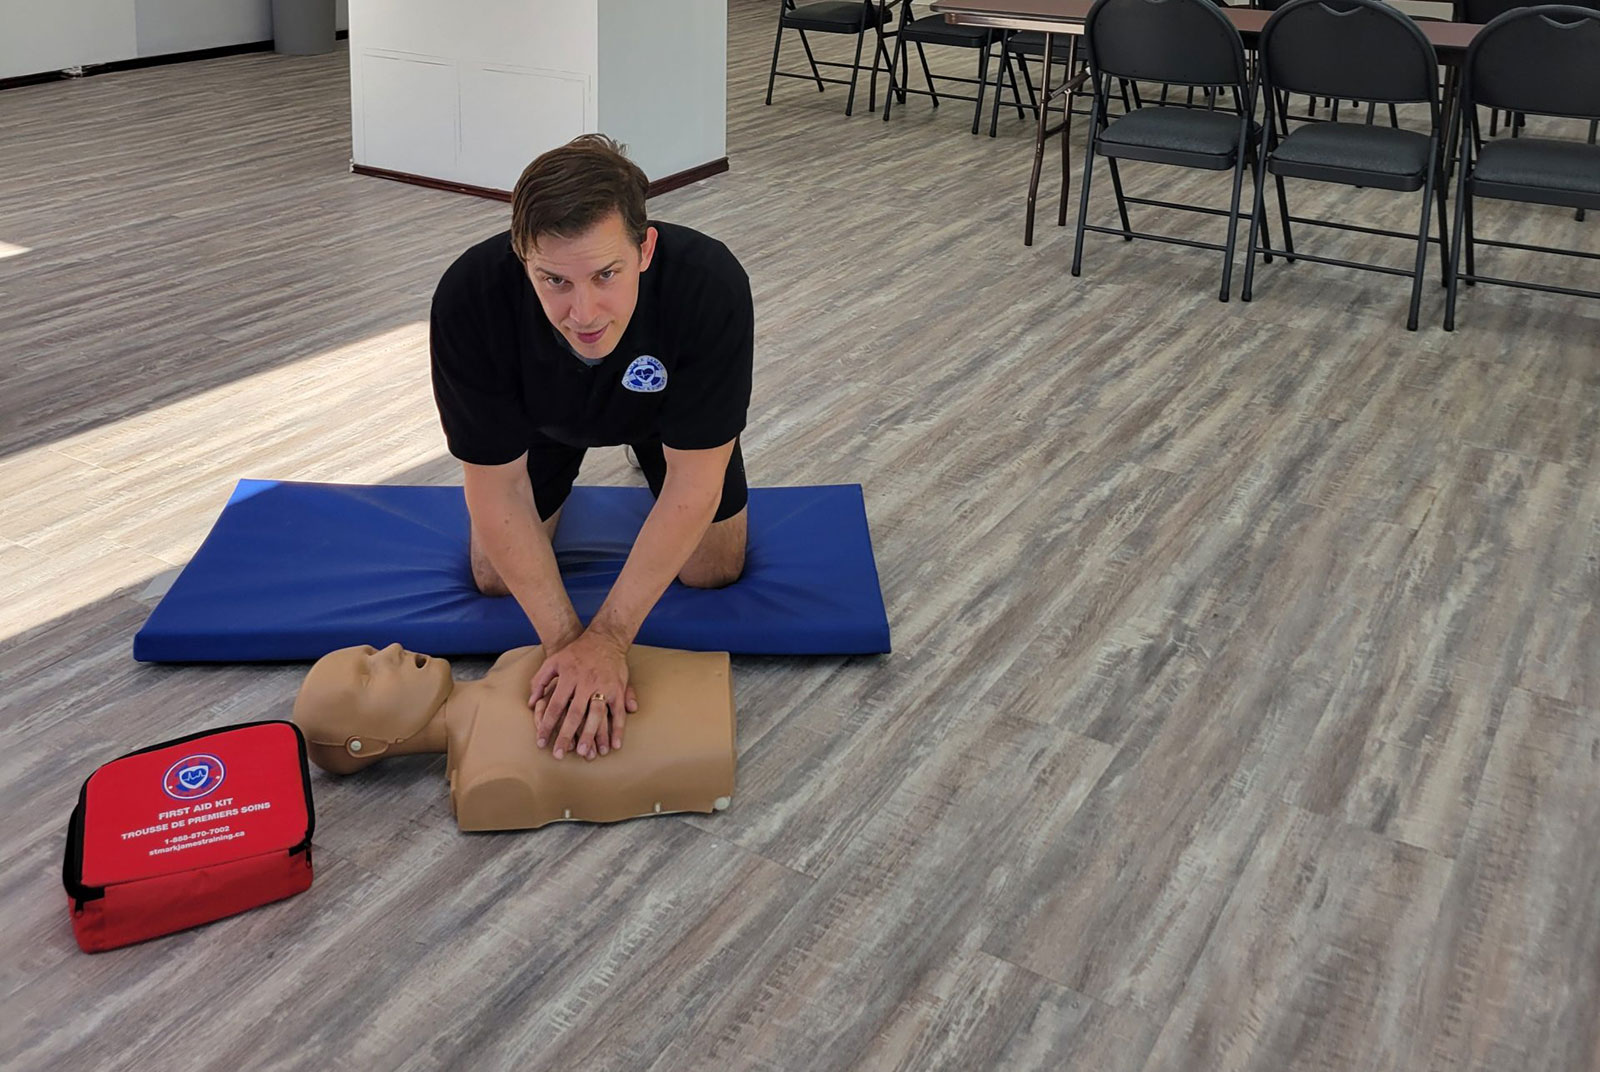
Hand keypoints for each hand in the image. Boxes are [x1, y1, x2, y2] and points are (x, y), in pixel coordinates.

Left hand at [528, 631, 637, 758]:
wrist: (605, 638)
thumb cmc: (576, 652)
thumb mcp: (553, 660)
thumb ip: (540, 681)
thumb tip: (530, 703)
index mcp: (568, 677)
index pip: (555, 705)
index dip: (547, 724)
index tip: (541, 742)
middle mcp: (586, 682)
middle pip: (575, 713)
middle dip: (566, 735)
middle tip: (559, 754)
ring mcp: (604, 686)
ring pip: (597, 714)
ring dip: (592, 735)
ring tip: (585, 753)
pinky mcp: (618, 689)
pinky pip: (618, 712)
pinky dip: (618, 729)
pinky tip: (614, 745)